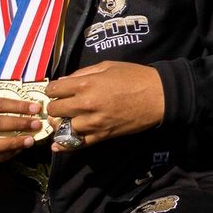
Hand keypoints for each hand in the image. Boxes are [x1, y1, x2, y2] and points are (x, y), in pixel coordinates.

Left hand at [45, 62, 166, 144]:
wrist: (159, 96)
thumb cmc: (135, 77)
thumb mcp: (108, 66)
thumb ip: (83, 73)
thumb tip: (63, 81)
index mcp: (87, 83)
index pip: (54, 89)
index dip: (53, 89)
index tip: (58, 90)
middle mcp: (86, 104)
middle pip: (54, 109)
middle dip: (55, 106)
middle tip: (62, 104)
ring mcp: (93, 122)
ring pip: (62, 127)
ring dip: (62, 123)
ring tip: (66, 119)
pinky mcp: (102, 135)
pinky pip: (77, 144)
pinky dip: (65, 145)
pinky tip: (57, 144)